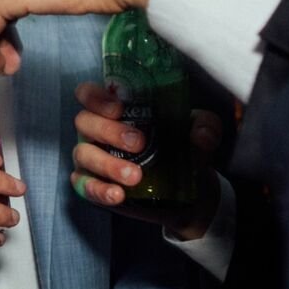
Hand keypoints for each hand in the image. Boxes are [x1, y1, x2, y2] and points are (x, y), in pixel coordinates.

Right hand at [70, 82, 221, 239]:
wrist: (187, 193)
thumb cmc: (182, 151)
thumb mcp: (200, 133)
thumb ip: (205, 127)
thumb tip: (200, 134)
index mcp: (115, 111)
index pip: (90, 94)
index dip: (96, 97)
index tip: (119, 107)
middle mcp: (98, 131)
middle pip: (85, 122)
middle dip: (109, 131)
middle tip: (138, 143)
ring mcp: (92, 158)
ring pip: (83, 154)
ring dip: (107, 164)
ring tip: (135, 176)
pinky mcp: (93, 185)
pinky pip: (84, 185)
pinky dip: (99, 189)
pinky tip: (118, 194)